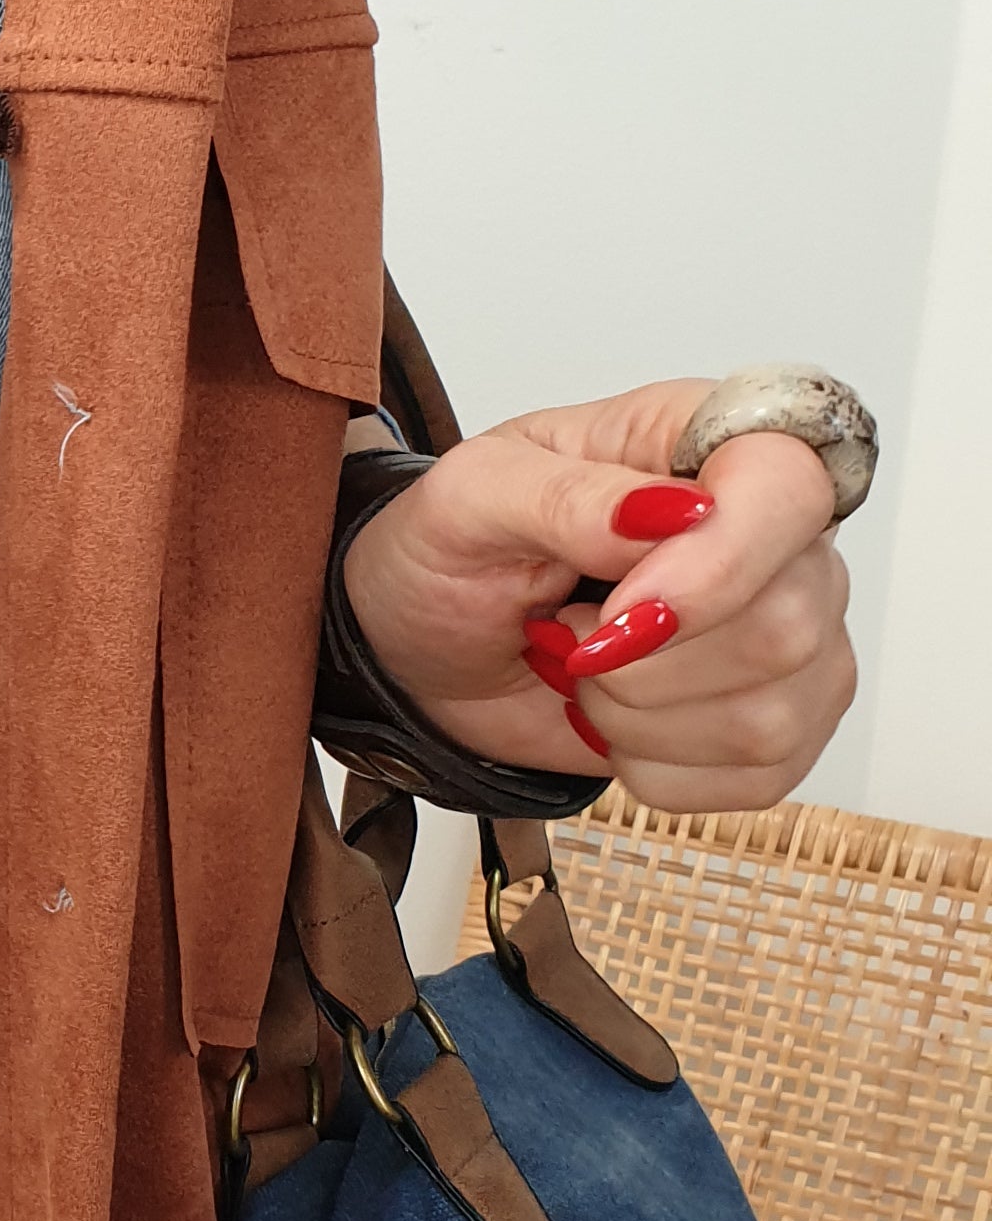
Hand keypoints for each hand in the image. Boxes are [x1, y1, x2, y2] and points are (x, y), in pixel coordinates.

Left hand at [337, 380, 855, 815]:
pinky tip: (613, 724)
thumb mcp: (469, 499)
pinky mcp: (778, 719)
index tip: (619, 609)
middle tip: (567, 635)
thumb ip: (564, 496)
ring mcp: (793, 632)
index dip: (718, 564)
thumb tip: (666, 510)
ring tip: (582, 672)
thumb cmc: (453, 553)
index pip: (790, 486)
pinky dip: (657, 769)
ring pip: (770, 716)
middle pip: (788, 625)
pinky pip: (758, 776)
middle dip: (642, 664)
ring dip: (638, 719)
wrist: (428, 645)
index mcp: (707, 444)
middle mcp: (774, 535)